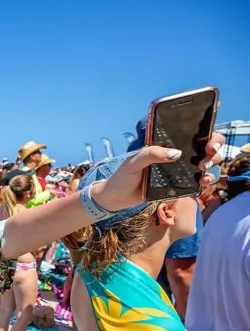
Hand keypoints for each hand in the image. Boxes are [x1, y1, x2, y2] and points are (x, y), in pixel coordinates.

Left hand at [93, 134, 224, 211]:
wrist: (116, 198)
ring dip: (212, 164)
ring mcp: (179, 171)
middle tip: (208, 154)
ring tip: (203, 169)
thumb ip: (151, 154)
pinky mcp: (179, 185)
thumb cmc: (123, 176)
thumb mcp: (133, 161)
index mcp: (165, 145)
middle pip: (205, 147)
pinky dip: (205, 180)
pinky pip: (197, 181)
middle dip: (214, 148)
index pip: (190, 134)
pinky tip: (203, 181)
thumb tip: (177, 153)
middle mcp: (176, 156)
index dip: (206, 132)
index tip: (210, 137)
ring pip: (206, 164)